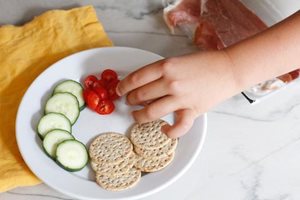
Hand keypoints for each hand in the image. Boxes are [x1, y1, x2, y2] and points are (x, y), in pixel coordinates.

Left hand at [116, 51, 237, 137]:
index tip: (119, 91)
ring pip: (150, 113)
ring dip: (139, 116)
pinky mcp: (192, 111)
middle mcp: (170, 82)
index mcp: (165, 66)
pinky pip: (177, 127)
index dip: (123, 86)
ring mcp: (181, 98)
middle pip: (140, 96)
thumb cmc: (204, 62)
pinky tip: (164, 130)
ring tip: (137, 116)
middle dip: (130, 101)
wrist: (228, 68)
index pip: (135, 79)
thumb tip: (144, 83)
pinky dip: (169, 132)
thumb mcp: (177, 60)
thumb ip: (160, 71)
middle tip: (129, 102)